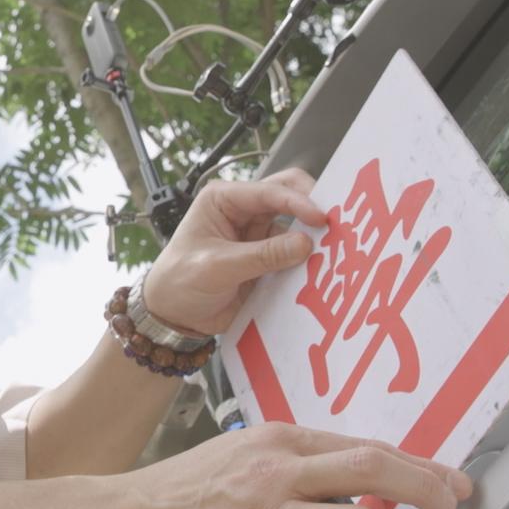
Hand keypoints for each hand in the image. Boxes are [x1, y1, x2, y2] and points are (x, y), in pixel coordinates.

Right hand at [118, 422, 473, 508]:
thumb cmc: (186, 489)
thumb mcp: (243, 451)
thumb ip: (296, 459)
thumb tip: (357, 474)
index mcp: (278, 441)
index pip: (365, 447)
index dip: (418, 465)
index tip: (449, 481)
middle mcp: (277, 474)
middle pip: (373, 471)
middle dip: (425, 489)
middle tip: (449, 504)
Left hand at [140, 169, 325, 337]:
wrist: (172, 316)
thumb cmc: (178, 282)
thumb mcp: (217, 267)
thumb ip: (262, 256)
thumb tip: (305, 244)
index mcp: (224, 199)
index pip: (269, 192)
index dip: (299, 202)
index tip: (322, 218)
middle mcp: (243, 211)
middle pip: (288, 197)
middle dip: (312, 208)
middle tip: (336, 224)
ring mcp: (257, 235)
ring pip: (295, 226)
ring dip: (313, 236)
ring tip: (336, 248)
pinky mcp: (266, 258)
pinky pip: (294, 253)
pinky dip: (308, 259)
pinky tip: (322, 266)